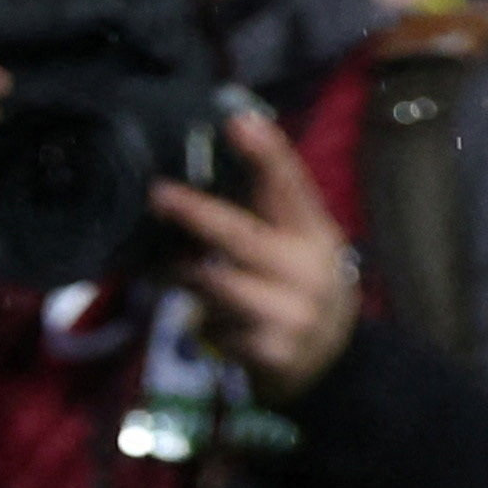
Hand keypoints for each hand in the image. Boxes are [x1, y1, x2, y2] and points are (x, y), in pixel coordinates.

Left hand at [153, 111, 366, 396]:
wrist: (329, 365)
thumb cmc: (299, 287)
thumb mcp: (298, 244)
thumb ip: (266, 209)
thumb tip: (213, 152)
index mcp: (315, 234)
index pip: (292, 187)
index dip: (267, 154)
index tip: (239, 122)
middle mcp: (309, 272)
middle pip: (242, 237)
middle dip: (196, 213)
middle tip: (159, 193)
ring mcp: (291, 315)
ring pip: (215, 284)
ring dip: (181, 272)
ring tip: (161, 263)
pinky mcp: (270, 352)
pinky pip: (213, 327)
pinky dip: (198, 319)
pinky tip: (200, 319)